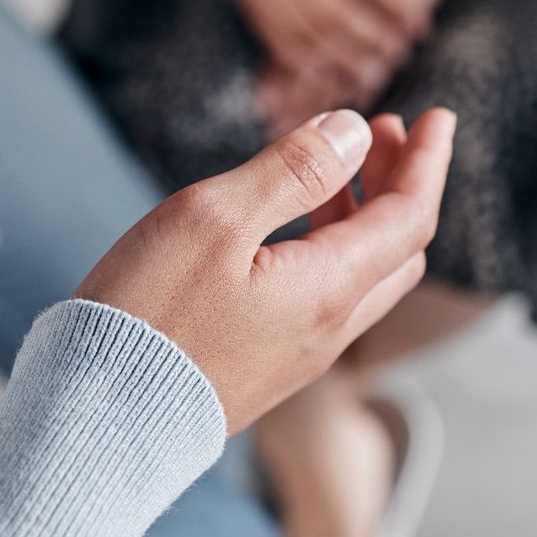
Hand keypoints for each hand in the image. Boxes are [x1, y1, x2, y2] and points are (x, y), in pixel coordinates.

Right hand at [76, 107, 456, 433]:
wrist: (99, 419)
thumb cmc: (148, 314)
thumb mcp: (216, 219)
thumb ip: (292, 171)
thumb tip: (353, 130)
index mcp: (329, 288)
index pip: (410, 218)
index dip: (427, 162)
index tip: (438, 116)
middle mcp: (327, 329)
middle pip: (397, 250)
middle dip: (400, 183)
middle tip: (380, 131)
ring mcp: (296, 354)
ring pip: (359, 276)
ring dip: (362, 214)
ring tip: (333, 165)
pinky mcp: (262, 366)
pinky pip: (322, 299)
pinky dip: (328, 246)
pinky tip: (285, 225)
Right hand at [211, 0, 423, 109]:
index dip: (402, 12)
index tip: (422, 30)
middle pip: (349, 19)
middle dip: (379, 42)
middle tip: (401, 57)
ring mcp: (282, 2)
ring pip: (320, 40)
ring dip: (350, 63)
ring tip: (374, 79)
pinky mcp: (264, 19)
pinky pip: (288, 50)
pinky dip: (310, 68)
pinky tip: (330, 78)